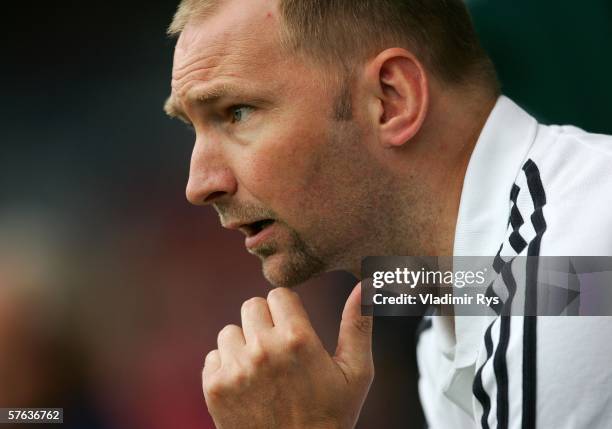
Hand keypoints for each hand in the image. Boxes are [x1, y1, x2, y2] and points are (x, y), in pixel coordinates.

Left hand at [202, 283, 373, 428]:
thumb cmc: (332, 417)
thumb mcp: (356, 373)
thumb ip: (358, 325)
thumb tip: (367, 284)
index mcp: (298, 339)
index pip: (279, 295)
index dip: (288, 311)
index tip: (295, 332)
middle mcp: (263, 349)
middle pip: (252, 306)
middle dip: (265, 323)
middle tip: (279, 351)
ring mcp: (236, 369)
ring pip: (231, 331)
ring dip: (244, 345)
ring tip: (263, 372)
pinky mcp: (215, 388)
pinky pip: (213, 356)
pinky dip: (227, 368)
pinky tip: (247, 387)